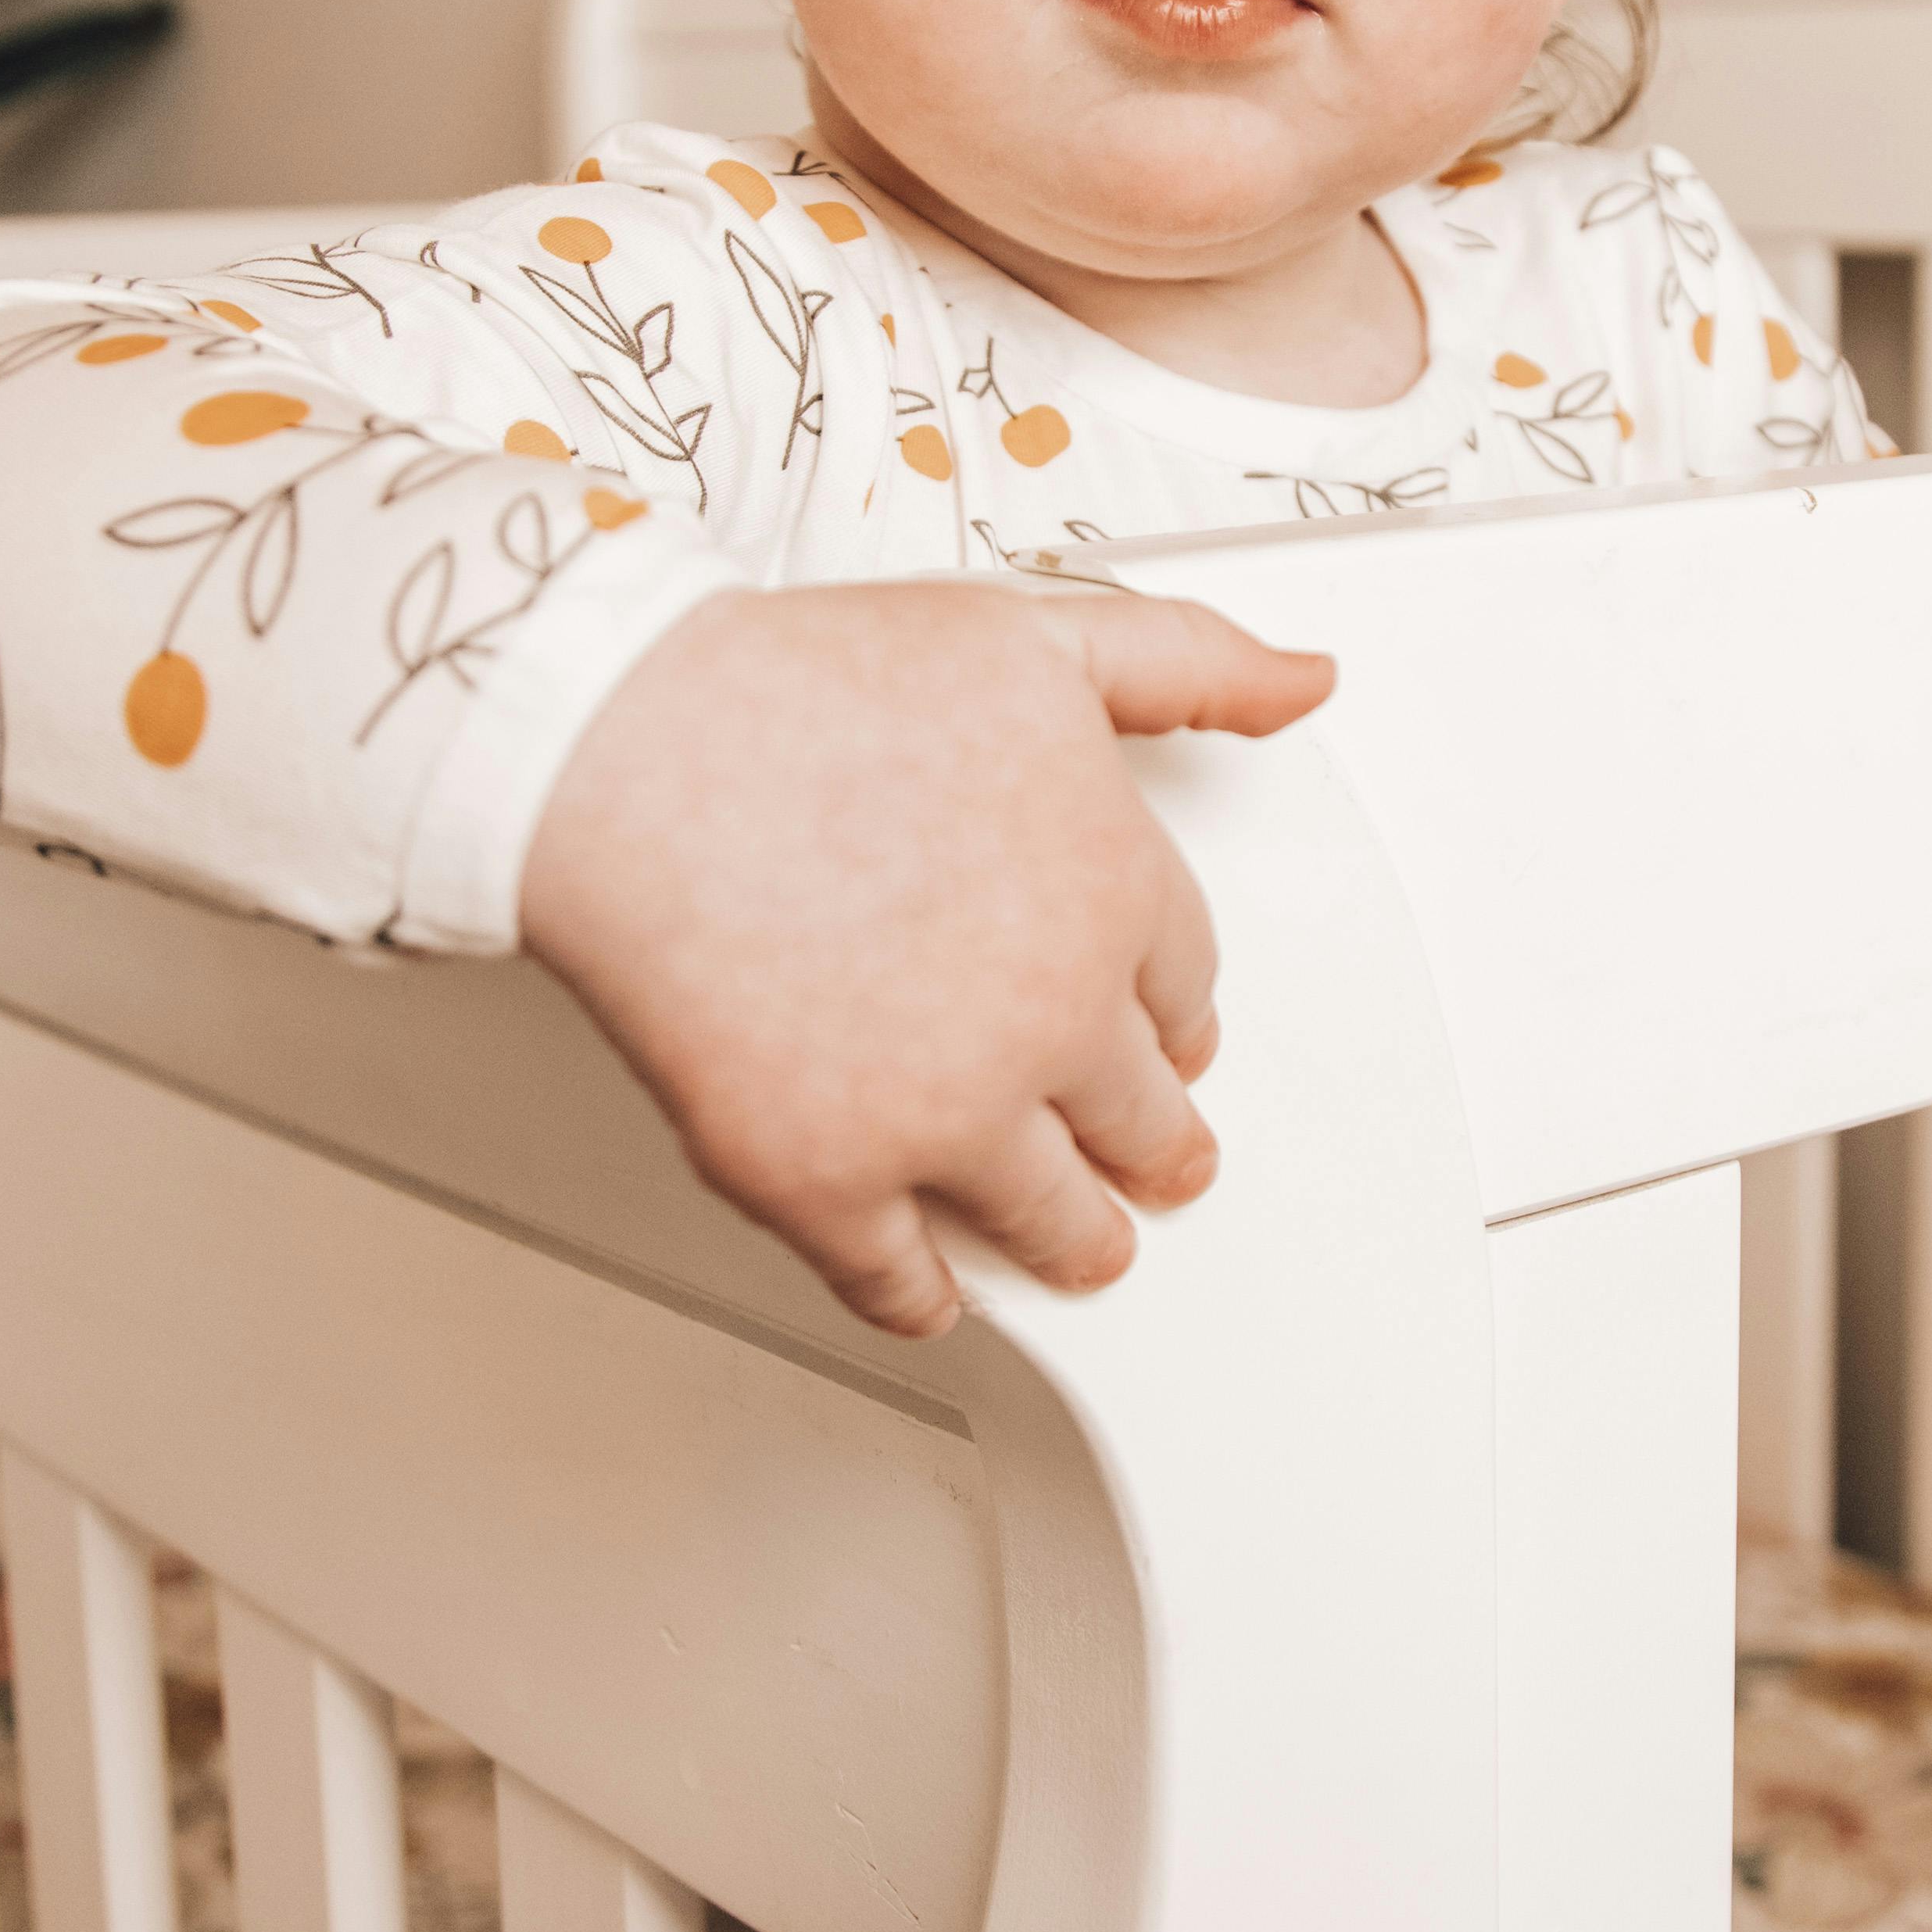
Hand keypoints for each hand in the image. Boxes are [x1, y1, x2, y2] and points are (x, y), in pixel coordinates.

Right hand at [517, 580, 1335, 1337]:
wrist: (629, 749)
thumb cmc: (802, 686)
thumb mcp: (1036, 634)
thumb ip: (1188, 664)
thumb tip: (1302, 685)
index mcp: (1115, 890)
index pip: (1188, 989)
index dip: (1176, 1018)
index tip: (1170, 1038)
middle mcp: (1050, 1017)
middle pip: (1143, 1119)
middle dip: (1159, 1147)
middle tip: (1164, 1164)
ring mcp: (944, 1112)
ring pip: (1053, 1219)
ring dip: (1080, 1241)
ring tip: (1084, 1248)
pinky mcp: (829, 1179)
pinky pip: (903, 1279)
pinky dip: (927, 1297)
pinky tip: (933, 1294)